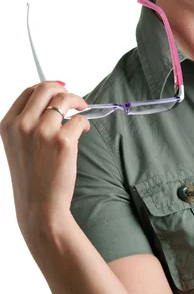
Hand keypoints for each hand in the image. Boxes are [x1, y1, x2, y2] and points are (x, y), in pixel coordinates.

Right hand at [0, 81, 89, 243]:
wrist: (39, 206)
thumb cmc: (32, 177)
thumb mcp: (18, 146)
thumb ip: (28, 122)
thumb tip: (53, 97)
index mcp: (8, 125)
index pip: (28, 92)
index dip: (47, 86)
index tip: (59, 88)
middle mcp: (22, 125)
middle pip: (46, 89)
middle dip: (64, 89)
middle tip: (74, 99)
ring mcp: (43, 132)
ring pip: (65, 99)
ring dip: (78, 103)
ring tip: (82, 111)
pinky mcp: (63, 141)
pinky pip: (80, 119)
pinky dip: (85, 123)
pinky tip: (83, 131)